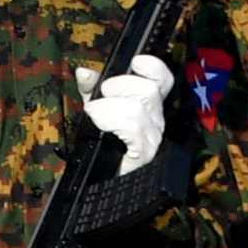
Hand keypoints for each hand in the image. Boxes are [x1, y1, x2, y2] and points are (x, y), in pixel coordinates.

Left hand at [77, 54, 173, 178]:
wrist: (101, 184)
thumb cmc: (101, 146)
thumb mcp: (95, 111)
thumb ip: (90, 90)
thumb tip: (83, 72)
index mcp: (148, 106)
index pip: (164, 80)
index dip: (154, 67)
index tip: (135, 63)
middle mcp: (156, 120)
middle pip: (148, 90)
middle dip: (119, 87)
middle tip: (101, 99)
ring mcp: (152, 138)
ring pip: (138, 108)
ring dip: (109, 108)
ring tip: (95, 116)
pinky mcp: (144, 154)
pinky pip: (133, 127)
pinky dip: (113, 121)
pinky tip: (101, 125)